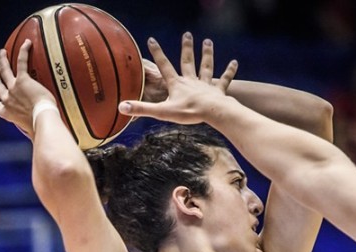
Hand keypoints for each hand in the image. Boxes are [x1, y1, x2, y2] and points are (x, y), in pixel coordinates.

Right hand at [0, 39, 57, 137]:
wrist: (42, 121)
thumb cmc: (40, 130)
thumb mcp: (34, 133)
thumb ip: (36, 135)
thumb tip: (46, 145)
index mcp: (9, 114)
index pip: (0, 109)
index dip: (0, 105)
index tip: (2, 104)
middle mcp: (7, 100)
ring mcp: (13, 89)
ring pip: (4, 71)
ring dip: (2, 61)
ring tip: (2, 52)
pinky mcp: (23, 81)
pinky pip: (21, 63)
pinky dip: (23, 52)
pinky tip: (27, 43)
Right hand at [118, 32, 237, 123]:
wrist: (212, 113)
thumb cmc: (187, 112)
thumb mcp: (161, 112)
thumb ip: (141, 109)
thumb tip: (120, 107)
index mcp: (177, 84)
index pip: (164, 66)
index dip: (157, 53)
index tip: (152, 39)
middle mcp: (191, 80)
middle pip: (188, 61)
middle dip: (186, 47)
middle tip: (187, 34)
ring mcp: (205, 85)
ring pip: (206, 66)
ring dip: (207, 54)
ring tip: (207, 42)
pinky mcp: (218, 91)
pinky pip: (224, 80)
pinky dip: (229, 71)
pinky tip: (234, 62)